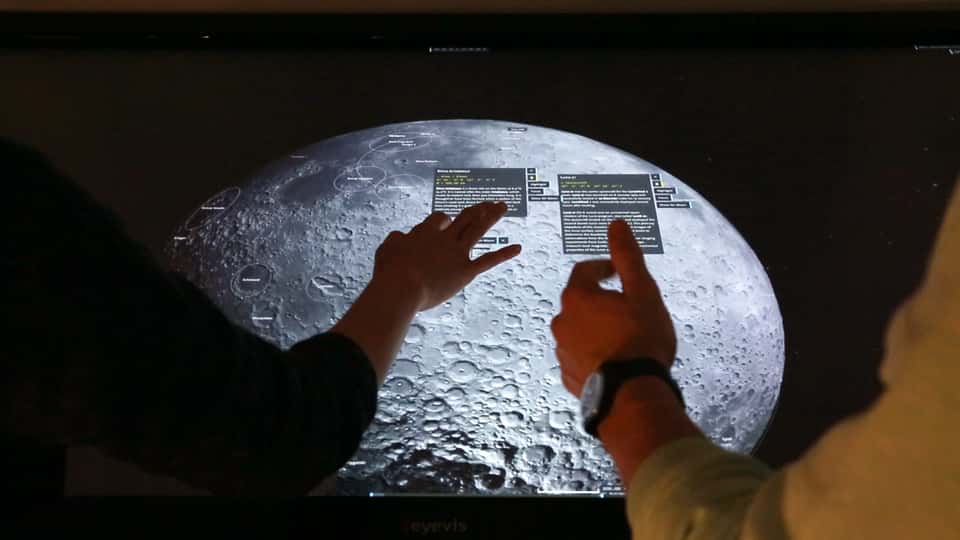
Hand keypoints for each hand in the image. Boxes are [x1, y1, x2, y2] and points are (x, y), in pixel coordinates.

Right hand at [373, 201, 521, 310]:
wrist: (402, 287)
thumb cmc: (390, 271)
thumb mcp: (387, 248)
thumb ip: (397, 239)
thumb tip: (403, 235)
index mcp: (426, 231)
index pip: (440, 219)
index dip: (444, 221)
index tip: (444, 227)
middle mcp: (445, 237)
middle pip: (464, 217)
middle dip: (477, 209)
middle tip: (487, 202)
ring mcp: (458, 253)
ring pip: (478, 229)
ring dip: (492, 216)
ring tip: (503, 206)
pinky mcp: (466, 271)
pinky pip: (488, 260)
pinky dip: (504, 254)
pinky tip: (518, 248)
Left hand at [550, 219, 675, 396]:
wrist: (633, 394)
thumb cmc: (640, 339)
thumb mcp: (642, 292)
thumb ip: (627, 257)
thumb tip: (616, 225)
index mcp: (577, 298)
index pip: (584, 271)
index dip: (603, 268)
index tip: (618, 273)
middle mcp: (561, 322)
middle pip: (580, 301)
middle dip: (601, 300)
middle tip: (626, 307)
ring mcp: (562, 351)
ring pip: (578, 329)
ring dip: (596, 327)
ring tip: (623, 336)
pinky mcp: (568, 375)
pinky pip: (580, 355)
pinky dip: (593, 352)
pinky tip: (614, 359)